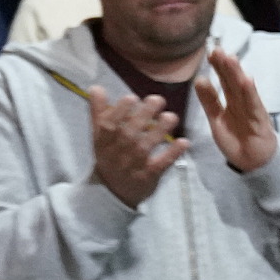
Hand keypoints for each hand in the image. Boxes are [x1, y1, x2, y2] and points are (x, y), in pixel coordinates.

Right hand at [90, 91, 185, 208]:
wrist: (112, 191)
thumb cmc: (108, 156)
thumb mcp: (99, 136)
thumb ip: (98, 112)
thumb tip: (96, 87)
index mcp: (103, 141)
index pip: (108, 125)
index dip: (120, 111)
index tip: (133, 97)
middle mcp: (117, 153)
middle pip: (129, 133)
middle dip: (143, 115)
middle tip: (158, 99)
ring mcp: (133, 166)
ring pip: (145, 147)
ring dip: (159, 131)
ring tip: (172, 116)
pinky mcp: (148, 177)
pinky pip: (161, 164)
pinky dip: (172, 154)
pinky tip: (184, 142)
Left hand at [193, 48, 277, 174]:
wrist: (254, 162)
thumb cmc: (237, 140)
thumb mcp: (216, 119)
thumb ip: (209, 101)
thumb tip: (199, 79)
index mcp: (232, 101)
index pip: (224, 80)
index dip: (218, 67)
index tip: (211, 52)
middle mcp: (242, 102)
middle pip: (233, 81)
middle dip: (226, 65)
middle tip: (217, 49)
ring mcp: (252, 110)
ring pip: (243, 90)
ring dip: (237, 74)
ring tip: (231, 59)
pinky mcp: (259, 122)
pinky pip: (253, 106)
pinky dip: (250, 93)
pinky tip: (247, 80)